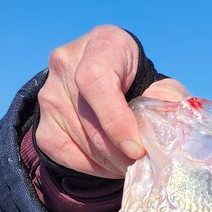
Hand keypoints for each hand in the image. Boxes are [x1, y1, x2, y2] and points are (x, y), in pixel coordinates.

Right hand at [36, 25, 187, 177]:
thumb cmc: (143, 84)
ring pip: (79, 140)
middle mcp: (67, 62)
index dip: (115, 120)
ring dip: (110, 162)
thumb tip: (166, 128)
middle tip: (142, 165)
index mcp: (103, 44)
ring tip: (131, 164)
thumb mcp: (163, 86)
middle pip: (90, 119)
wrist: (110, 82)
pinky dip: (93, 167)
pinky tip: (112, 163)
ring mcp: (49, 92)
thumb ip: (169, 102)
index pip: (95, 79)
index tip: (136, 149)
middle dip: (120, 151)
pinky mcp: (42, 121)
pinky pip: (65, 154)